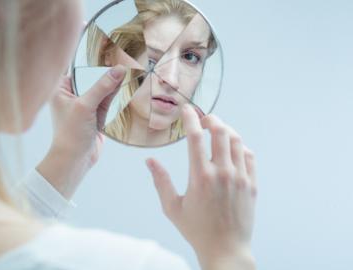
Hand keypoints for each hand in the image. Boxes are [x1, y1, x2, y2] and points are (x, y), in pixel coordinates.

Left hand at [37, 65, 126, 198]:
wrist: (76, 160)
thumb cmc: (71, 134)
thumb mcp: (85, 106)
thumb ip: (102, 87)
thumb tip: (119, 70)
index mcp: (61, 89)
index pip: (77, 68)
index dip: (92, 60)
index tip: (108, 48)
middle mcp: (72, 95)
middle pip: (92, 78)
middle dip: (106, 72)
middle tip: (122, 58)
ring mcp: (85, 105)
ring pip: (102, 89)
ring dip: (113, 84)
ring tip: (129, 70)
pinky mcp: (95, 115)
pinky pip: (107, 101)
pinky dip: (116, 96)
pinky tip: (127, 86)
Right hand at [146, 105, 256, 269]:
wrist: (226, 250)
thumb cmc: (196, 230)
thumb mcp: (172, 207)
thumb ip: (160, 181)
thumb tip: (150, 160)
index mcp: (200, 176)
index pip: (195, 136)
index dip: (189, 117)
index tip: (186, 109)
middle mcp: (222, 172)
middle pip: (220, 131)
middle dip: (210, 118)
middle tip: (203, 119)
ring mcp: (240, 177)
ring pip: (237, 140)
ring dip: (226, 130)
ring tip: (217, 130)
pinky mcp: (252, 185)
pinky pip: (249, 156)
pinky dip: (240, 146)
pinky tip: (232, 149)